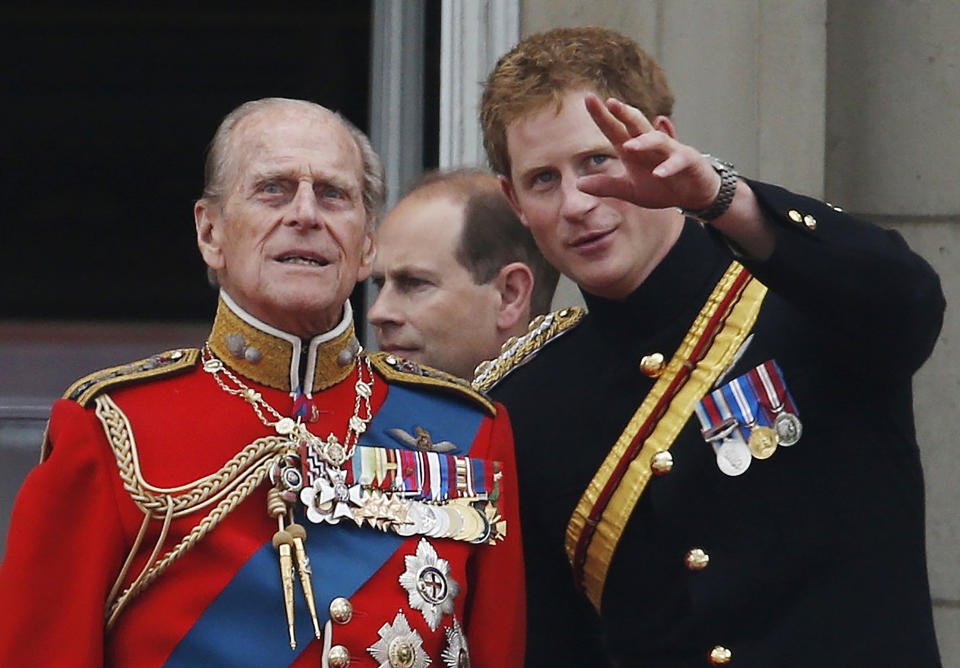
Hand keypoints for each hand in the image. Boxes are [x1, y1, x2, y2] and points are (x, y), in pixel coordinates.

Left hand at [577, 94, 720, 210]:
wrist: (694, 194)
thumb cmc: (661, 187)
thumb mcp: (630, 191)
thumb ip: (607, 186)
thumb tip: (578, 184)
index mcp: (634, 149)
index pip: (615, 129)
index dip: (602, 115)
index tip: (588, 98)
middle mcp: (650, 145)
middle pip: (636, 125)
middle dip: (625, 114)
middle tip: (611, 103)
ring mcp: (670, 151)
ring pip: (657, 140)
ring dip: (644, 142)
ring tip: (629, 146)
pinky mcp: (688, 161)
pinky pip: (677, 161)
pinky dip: (669, 167)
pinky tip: (659, 174)